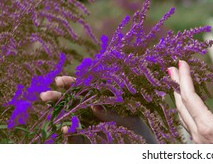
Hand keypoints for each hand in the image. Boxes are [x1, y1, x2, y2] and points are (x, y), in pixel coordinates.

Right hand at [40, 76, 156, 142]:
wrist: (146, 153)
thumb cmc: (143, 133)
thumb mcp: (131, 122)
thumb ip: (113, 114)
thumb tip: (93, 106)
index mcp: (107, 103)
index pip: (87, 90)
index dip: (73, 84)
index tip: (59, 80)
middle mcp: (96, 115)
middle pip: (74, 103)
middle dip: (59, 98)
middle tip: (45, 95)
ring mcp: (91, 129)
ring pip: (70, 119)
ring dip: (58, 114)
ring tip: (49, 108)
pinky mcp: (88, 143)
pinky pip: (75, 138)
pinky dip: (69, 134)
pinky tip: (64, 129)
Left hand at [168, 60, 212, 143]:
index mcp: (207, 127)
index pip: (189, 96)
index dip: (184, 77)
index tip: (181, 62)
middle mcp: (198, 135)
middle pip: (181, 104)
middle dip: (176, 84)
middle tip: (172, 68)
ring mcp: (197, 142)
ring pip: (182, 115)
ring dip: (178, 96)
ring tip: (176, 82)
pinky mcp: (201, 145)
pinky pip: (187, 123)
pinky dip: (184, 107)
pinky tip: (187, 102)